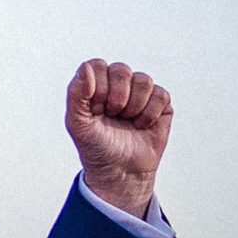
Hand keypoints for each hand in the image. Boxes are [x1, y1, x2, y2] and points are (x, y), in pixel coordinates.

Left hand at [65, 59, 173, 217]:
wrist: (120, 171)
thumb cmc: (96, 147)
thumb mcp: (77, 123)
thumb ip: (76, 94)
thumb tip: (85, 67)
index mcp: (94, 86)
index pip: (97, 66)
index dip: (98, 87)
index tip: (95, 108)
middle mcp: (117, 86)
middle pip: (121, 69)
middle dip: (116, 97)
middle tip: (112, 115)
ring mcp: (140, 94)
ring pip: (143, 80)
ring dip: (134, 106)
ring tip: (127, 122)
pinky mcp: (160, 104)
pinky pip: (160, 94)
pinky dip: (150, 114)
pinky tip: (142, 126)